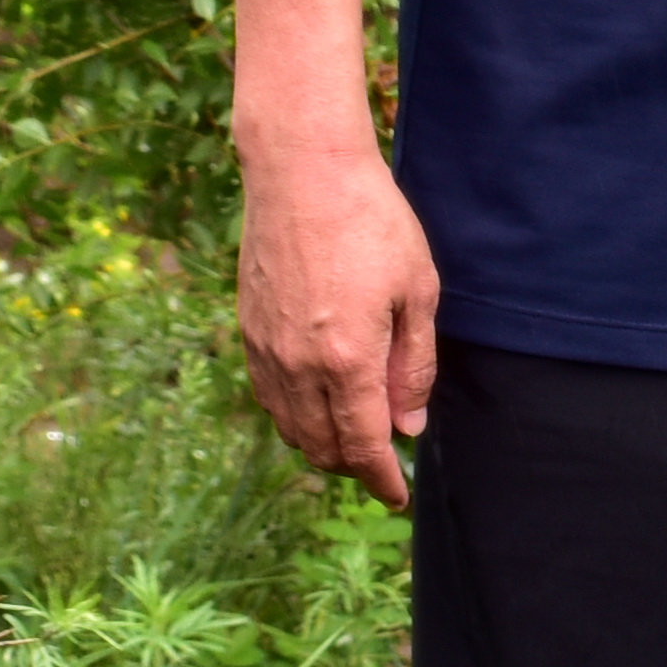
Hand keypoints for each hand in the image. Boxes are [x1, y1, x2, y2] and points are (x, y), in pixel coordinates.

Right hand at [237, 131, 442, 503]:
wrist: (301, 171)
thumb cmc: (371, 222)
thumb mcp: (417, 291)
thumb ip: (414, 365)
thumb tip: (407, 425)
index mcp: (347, 359)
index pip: (363, 444)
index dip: (382, 478)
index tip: (396, 495)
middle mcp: (298, 365)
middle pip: (322, 447)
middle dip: (354, 467)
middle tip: (382, 465)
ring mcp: (266, 350)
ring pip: (291, 428)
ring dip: (322, 446)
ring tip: (353, 440)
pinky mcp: (248, 331)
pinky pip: (269, 398)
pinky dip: (294, 417)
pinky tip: (316, 406)